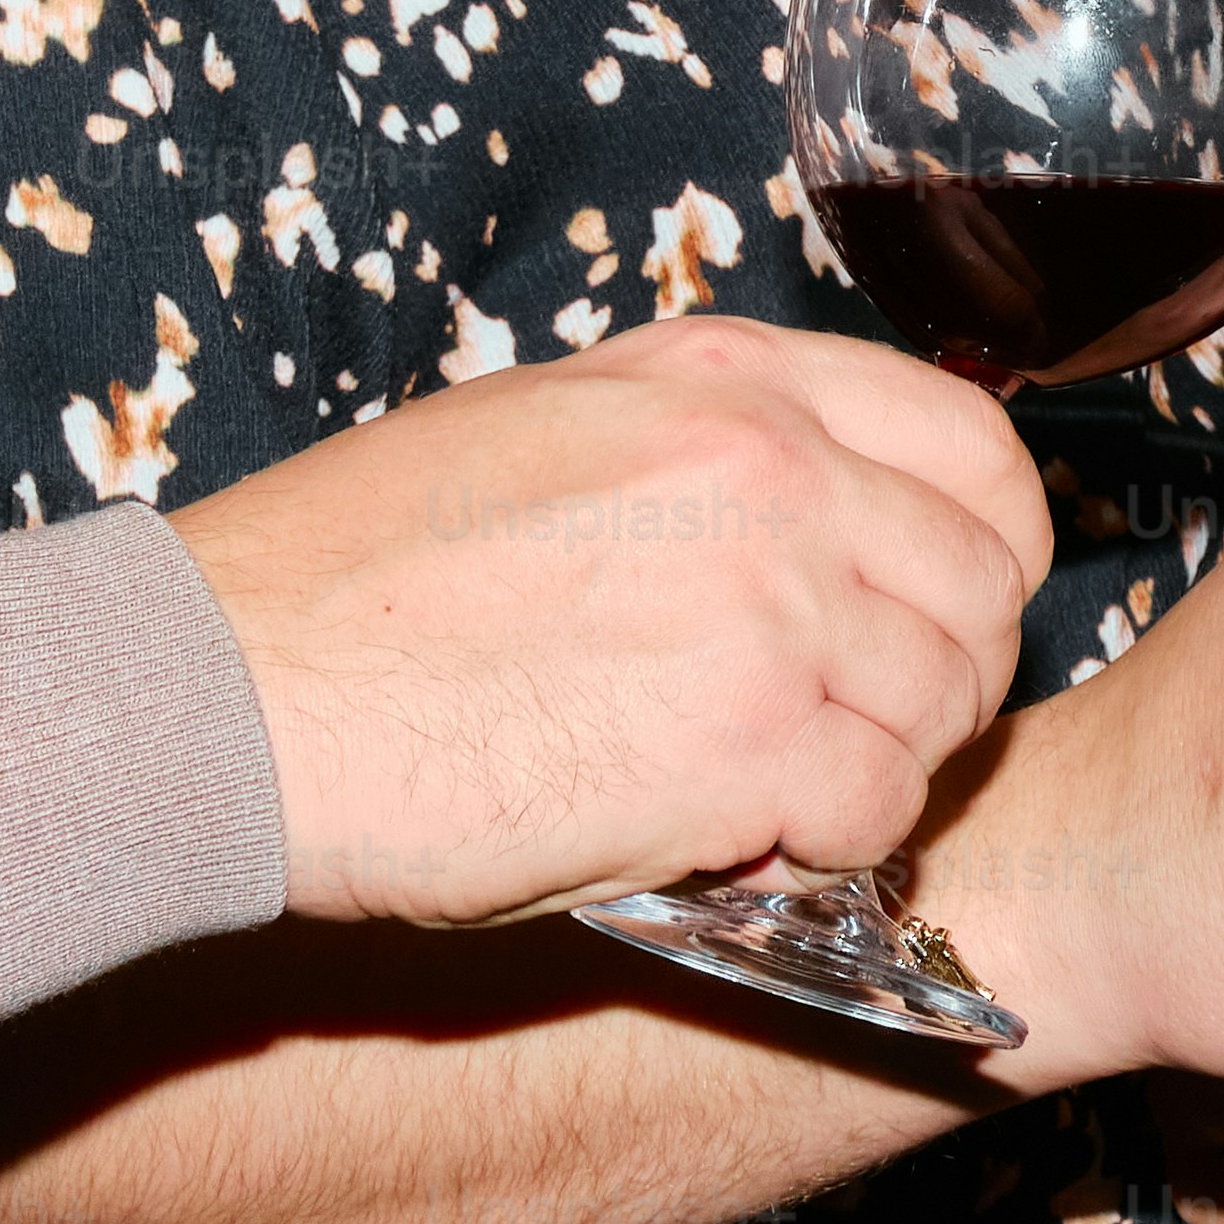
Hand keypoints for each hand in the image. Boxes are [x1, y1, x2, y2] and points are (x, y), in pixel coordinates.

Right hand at [175, 320, 1050, 928]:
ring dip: (884, 764)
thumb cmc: (355, 574)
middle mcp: (774, 468)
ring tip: (781, 790)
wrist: (236, 690)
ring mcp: (772, 601)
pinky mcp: (746, 742)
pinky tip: (745, 843)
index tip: (946, 604)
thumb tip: (811, 498)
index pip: (973, 443)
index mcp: (728, 378)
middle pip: (983, 583)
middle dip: (945, 671)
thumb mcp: (545, 423)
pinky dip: (833, 845)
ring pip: (945, 703)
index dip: (987, 543)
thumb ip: (700, 442)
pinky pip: (879, 807)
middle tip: (864, 727)